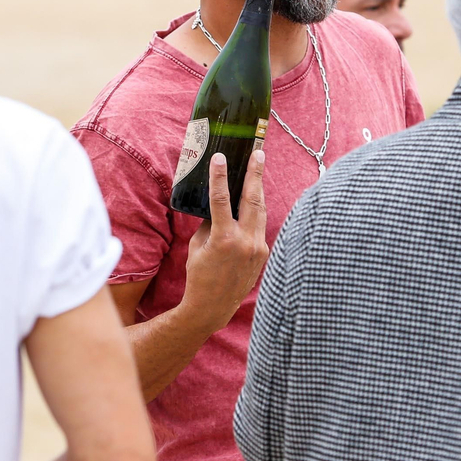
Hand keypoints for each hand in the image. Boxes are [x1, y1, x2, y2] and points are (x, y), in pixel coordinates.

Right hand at [179, 152, 268, 333]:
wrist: (213, 306)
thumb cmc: (199, 275)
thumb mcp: (198, 246)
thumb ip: (209, 223)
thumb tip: (217, 205)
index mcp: (224, 239)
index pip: (221, 200)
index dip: (220, 176)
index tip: (219, 157)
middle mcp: (245, 242)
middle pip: (253, 199)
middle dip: (255, 174)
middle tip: (258, 153)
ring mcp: (257, 248)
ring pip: (261, 211)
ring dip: (259, 189)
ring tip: (259, 168)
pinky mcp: (262, 254)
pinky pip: (260, 226)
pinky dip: (256, 211)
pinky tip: (254, 198)